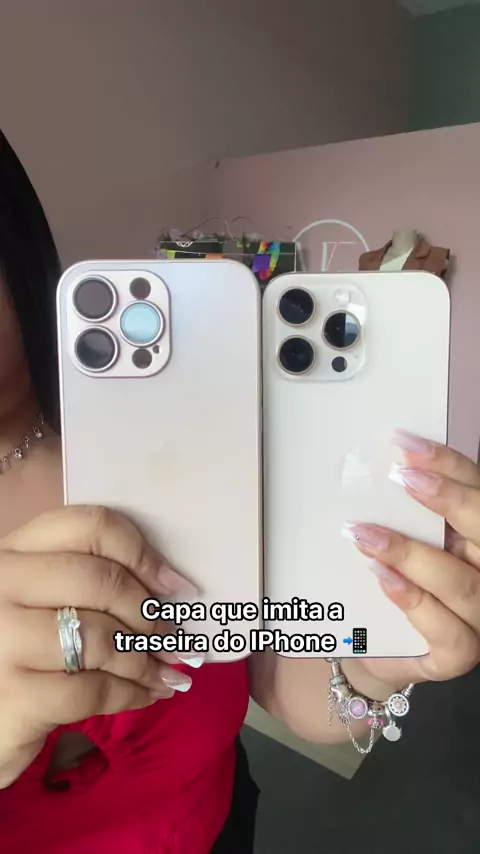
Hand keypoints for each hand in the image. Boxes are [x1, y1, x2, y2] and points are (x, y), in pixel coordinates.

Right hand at [0, 505, 197, 785]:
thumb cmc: (23, 650)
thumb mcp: (44, 601)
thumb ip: (91, 581)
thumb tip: (173, 590)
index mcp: (15, 550)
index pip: (90, 526)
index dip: (142, 553)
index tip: (175, 585)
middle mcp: (2, 585)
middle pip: (101, 580)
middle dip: (150, 613)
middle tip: (174, 638)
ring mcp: (3, 640)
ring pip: (101, 638)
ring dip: (146, 659)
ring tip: (169, 671)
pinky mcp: (13, 696)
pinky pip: (92, 690)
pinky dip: (131, 693)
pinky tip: (148, 694)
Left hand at [344, 433, 479, 689]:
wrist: (373, 641)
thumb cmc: (393, 578)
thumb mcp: (402, 536)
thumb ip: (404, 510)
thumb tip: (379, 465)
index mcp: (478, 539)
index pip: (478, 493)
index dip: (450, 465)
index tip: (408, 445)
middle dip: (449, 501)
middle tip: (402, 478)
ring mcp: (479, 617)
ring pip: (464, 584)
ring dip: (413, 555)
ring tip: (367, 535)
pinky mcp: (459, 654)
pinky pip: (448, 632)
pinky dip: (414, 602)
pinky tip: (384, 580)